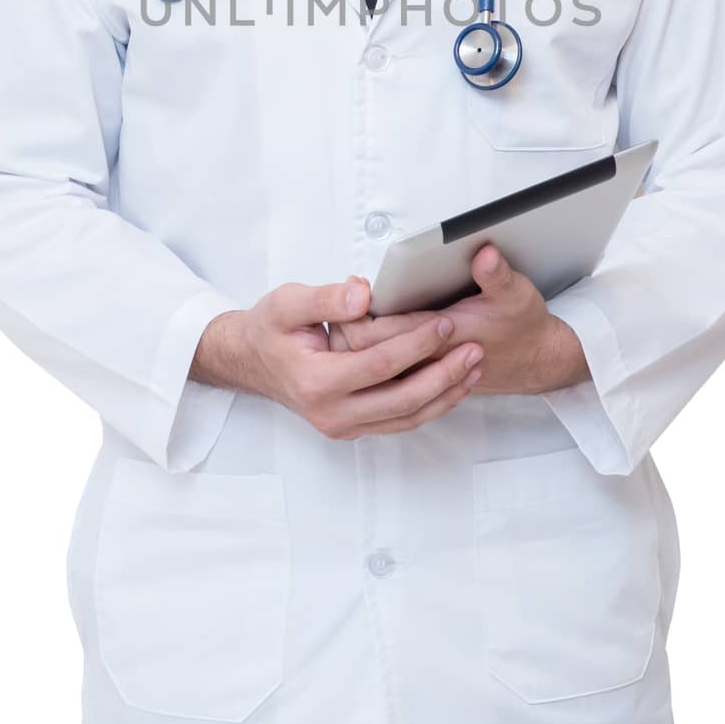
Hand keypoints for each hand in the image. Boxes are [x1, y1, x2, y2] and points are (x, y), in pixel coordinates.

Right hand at [221, 277, 484, 438]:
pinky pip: (400, 422)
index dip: (416, 344)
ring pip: (406, 418)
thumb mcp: (289, 302)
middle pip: (402, 400)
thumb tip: (363, 295)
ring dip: (445, 394)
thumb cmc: (270, 329)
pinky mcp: (353, 428)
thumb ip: (328, 298)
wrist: (250, 360)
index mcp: (316, 382)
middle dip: (443, 374)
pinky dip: (431, 406)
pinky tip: (453, 385)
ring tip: (474, 367)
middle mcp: (331, 413)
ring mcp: (343, 426)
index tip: (444, 322)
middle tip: (474, 349)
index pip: (380, 365)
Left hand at [329, 244, 589, 395]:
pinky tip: (368, 336)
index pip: (380, 336)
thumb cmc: (523, 326)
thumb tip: (484, 252)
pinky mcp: (425, 379)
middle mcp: (428, 362)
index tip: (356, 288)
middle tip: (348, 297)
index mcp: (443, 338)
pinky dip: (370, 357)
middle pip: (364, 354)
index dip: (358, 314)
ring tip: (351, 315)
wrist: (537, 362)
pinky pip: (384, 375)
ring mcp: (424, 375)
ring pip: (370, 368)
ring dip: (356, 345)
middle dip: (347, 327)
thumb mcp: (517, 293)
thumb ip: (497, 274)